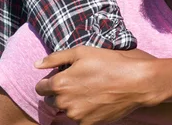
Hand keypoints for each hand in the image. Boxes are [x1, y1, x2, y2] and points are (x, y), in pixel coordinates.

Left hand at [34, 46, 158, 124]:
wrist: (135, 82)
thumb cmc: (109, 63)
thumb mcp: (81, 52)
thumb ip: (55, 58)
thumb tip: (36, 64)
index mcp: (60, 84)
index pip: (40, 88)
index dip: (50, 80)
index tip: (62, 76)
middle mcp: (64, 103)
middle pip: (52, 100)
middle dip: (60, 92)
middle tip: (78, 82)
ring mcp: (76, 116)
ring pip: (66, 110)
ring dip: (72, 102)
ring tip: (90, 90)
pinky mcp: (89, 124)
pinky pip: (79, 118)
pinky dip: (84, 111)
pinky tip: (96, 99)